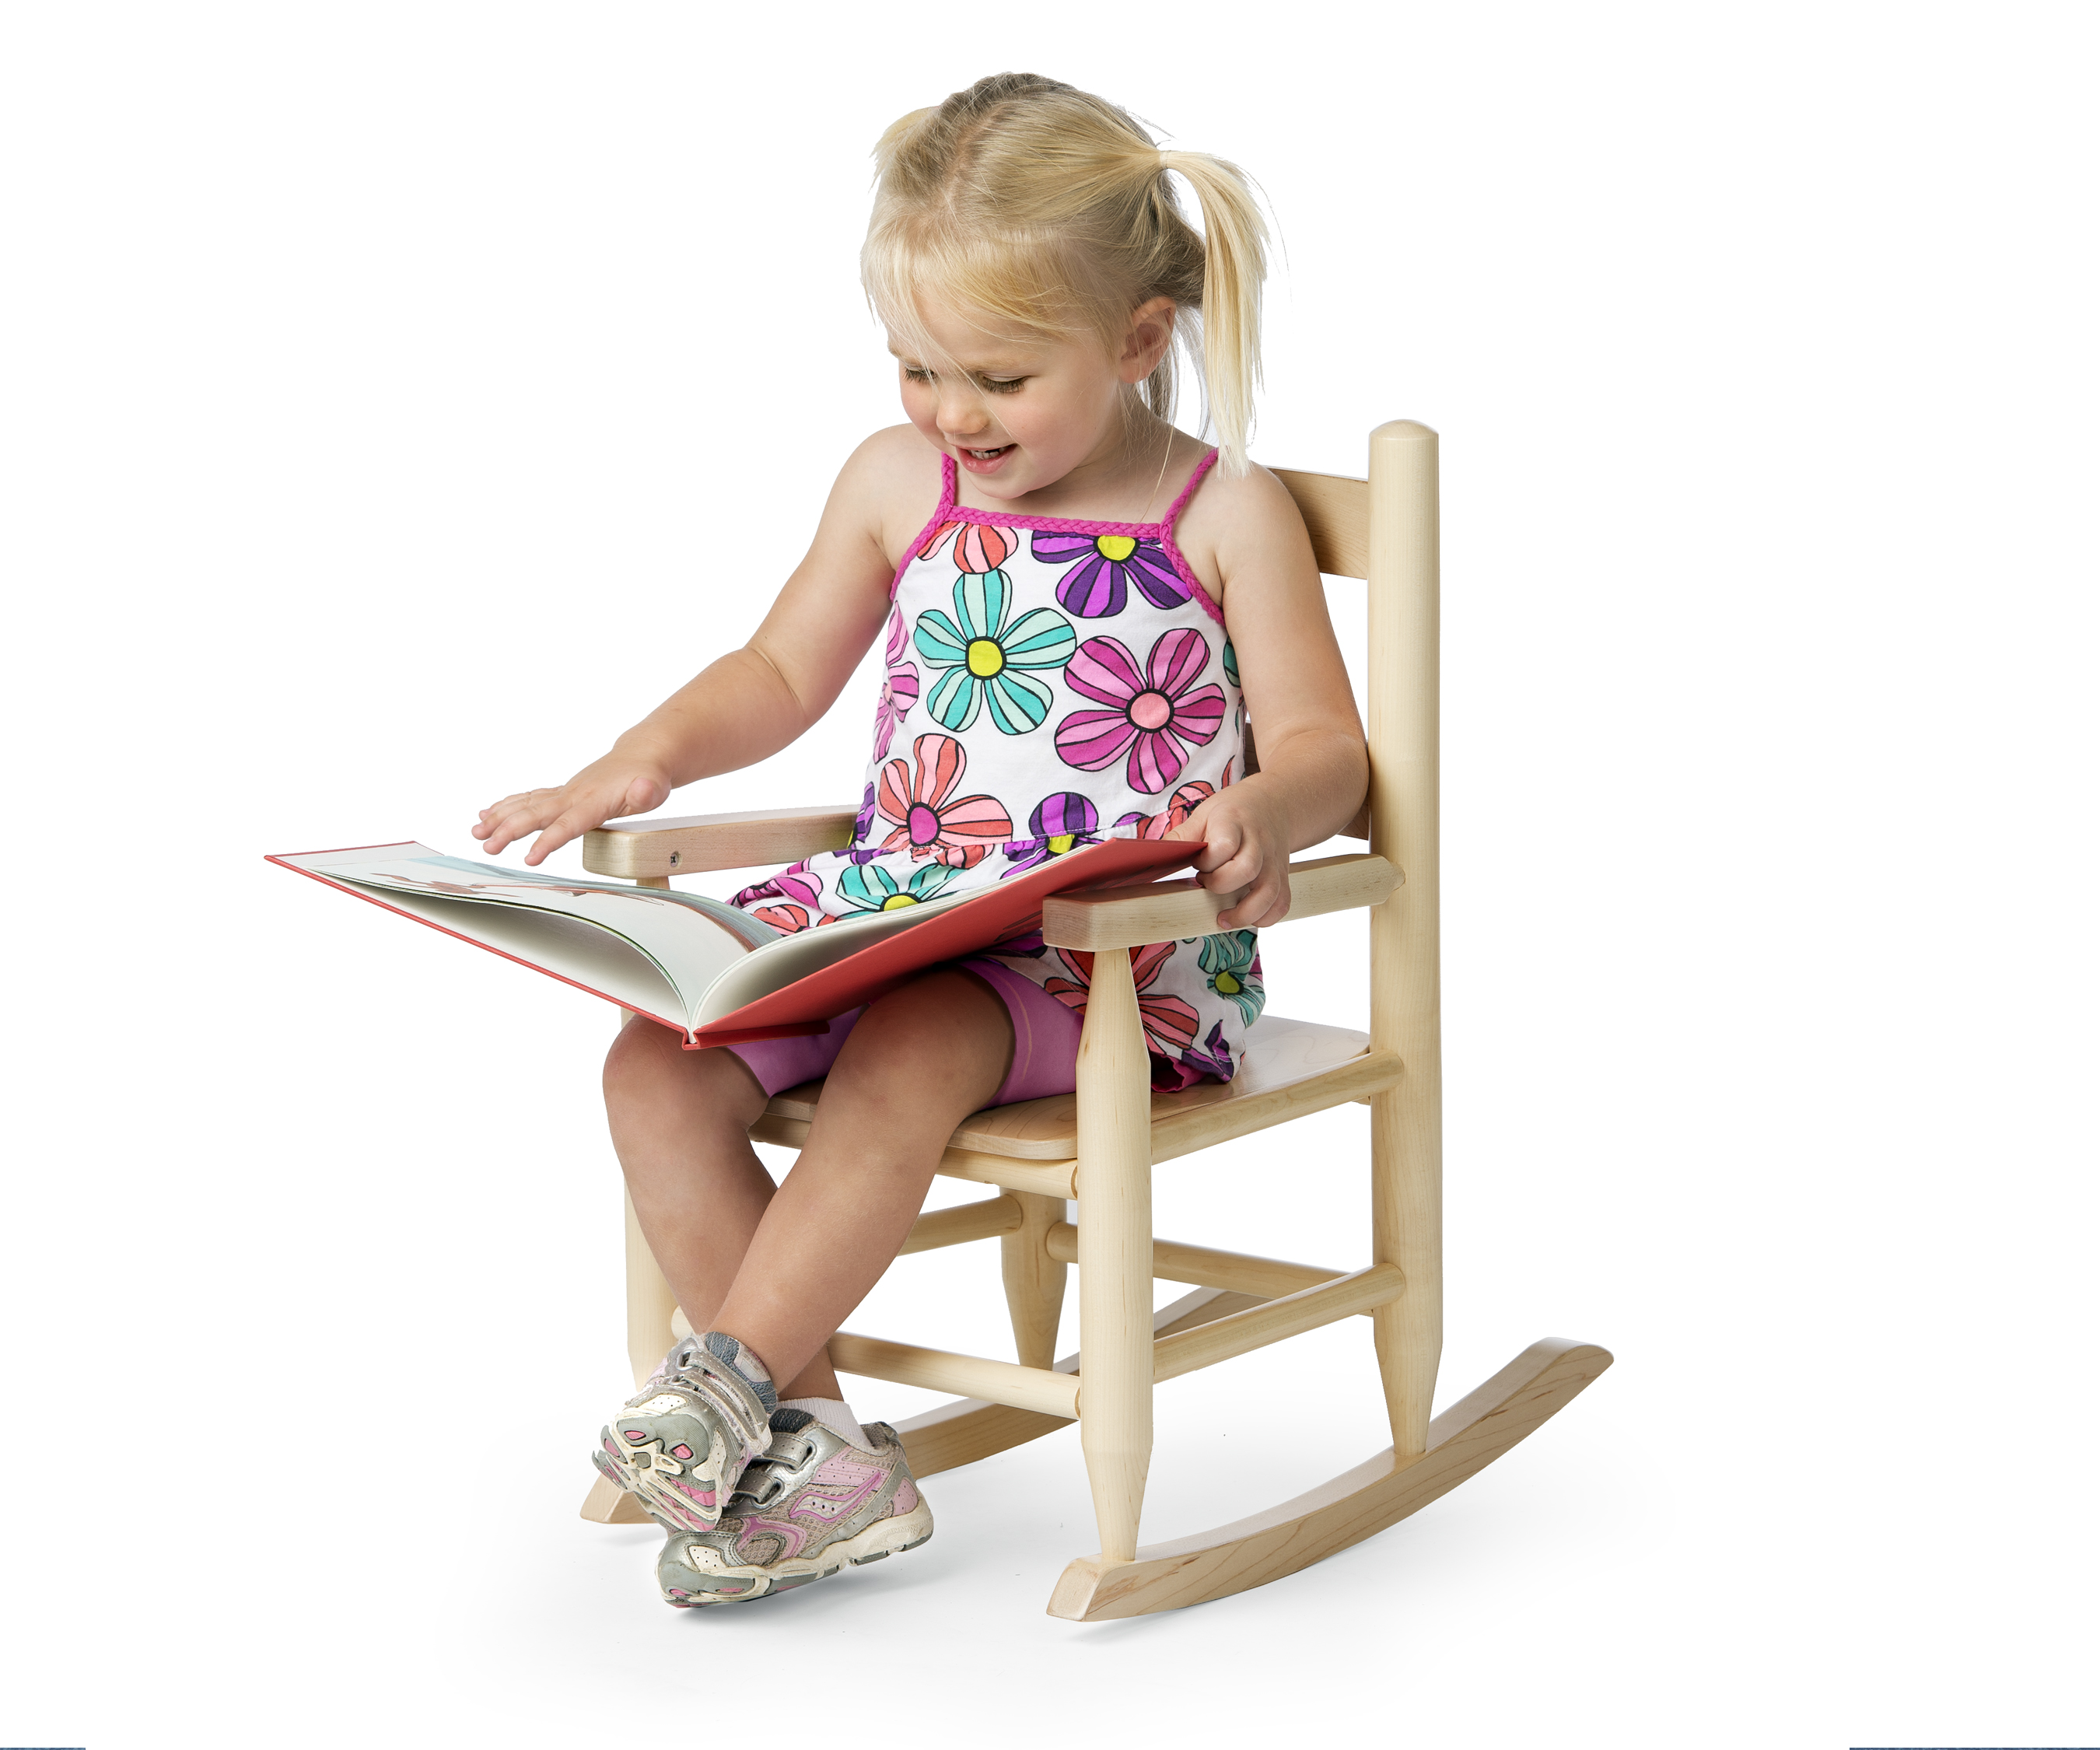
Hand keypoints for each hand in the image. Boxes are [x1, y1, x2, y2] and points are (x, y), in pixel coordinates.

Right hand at [472, 753, 671, 864]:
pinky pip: (529, 799)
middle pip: (536, 814)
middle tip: (488, 847)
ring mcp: (564, 792)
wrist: (641, 756)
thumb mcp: (655, 788)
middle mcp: (573, 795)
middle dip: (509, 831)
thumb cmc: (648, 777)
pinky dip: (506, 805)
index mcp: (593, 801)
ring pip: (526, 805)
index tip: (530, 857)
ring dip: (500, 818)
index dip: (548, 841)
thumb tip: (644, 790)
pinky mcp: (561, 793)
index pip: (567, 824)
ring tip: (477, 832)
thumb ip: (647, 793)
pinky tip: (487, 814)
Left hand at [1171, 780, 1292, 928]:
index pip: (1223, 846)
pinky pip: (1281, 904)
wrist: (1273, 804)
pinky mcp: (1282, 877)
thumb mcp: (1203, 814)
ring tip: (1223, 918)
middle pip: (1246, 870)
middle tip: (1205, 882)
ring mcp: (1273, 862)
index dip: (1206, 862)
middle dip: (1220, 885)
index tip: (1196, 863)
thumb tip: (1152, 859)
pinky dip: (1266, 918)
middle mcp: (1258, 843)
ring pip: (1268, 893)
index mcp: (1234, 822)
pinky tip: (1246, 916)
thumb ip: (1181, 837)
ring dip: (1244, 913)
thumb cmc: (1233, 811)